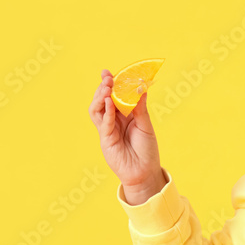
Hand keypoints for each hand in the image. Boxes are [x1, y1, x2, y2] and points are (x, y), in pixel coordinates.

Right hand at [88, 68, 164, 193]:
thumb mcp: (145, 125)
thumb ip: (140, 109)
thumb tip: (140, 88)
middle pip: (102, 101)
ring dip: (101, 97)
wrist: (145, 172)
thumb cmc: (147, 149)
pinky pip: (104, 124)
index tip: (109, 72)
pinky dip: (106, 112)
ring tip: (107, 87)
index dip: (111, 85)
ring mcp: (107, 130)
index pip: (114, 96)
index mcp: (123, 116)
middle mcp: (113, 121)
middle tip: (107, 77)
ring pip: (97, 110)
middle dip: (103, 88)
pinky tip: (109, 102)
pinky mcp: (106, 140)